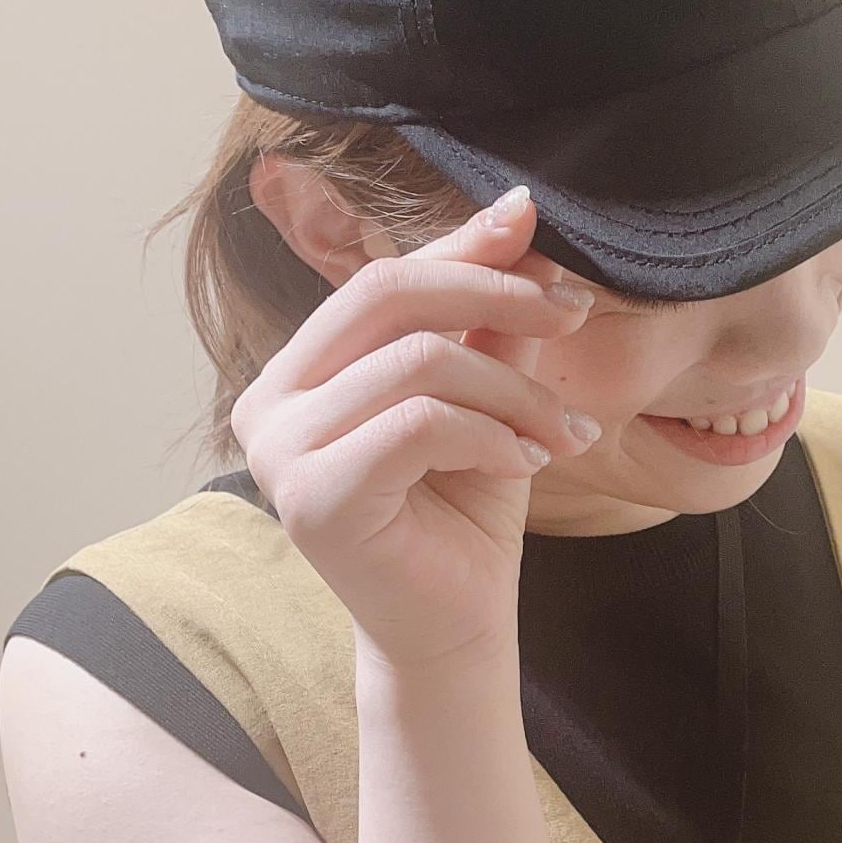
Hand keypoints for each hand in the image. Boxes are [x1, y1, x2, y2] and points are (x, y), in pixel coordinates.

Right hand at [230, 187, 598, 673]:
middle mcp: (269, 402)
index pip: (382, 278)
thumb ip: (489, 319)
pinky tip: (527, 461)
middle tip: (572, 315)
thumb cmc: (463, 515)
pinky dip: (491, 434)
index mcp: (300, 369)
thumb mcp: (486, 397)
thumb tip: (515, 212)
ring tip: (560, 431)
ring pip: (417, 364)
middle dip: (494, 294)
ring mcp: (278, 451)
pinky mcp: (310, 498)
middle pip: (387, 296)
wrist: (456, 629)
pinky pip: (419, 424)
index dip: (464, 249)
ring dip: (512, 391)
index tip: (538, 233)